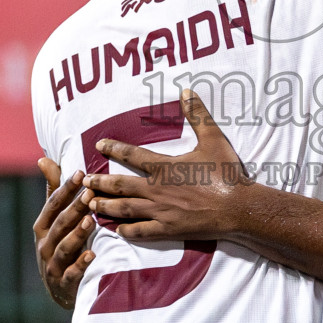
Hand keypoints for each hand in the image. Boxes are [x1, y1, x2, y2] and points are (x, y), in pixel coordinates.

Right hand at [33, 157, 95, 308]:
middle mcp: (44, 244)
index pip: (53, 205)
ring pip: (64, 247)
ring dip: (77, 234)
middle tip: (91, 193)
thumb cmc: (60, 244)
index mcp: (42, 227)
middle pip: (59, 224)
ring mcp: (52, 265)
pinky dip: (81, 264)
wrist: (59, 289)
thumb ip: (53, 191)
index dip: (65, 189)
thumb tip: (43, 159)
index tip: (81, 173)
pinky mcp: (63, 283)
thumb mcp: (54, 220)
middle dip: (74, 208)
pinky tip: (92, 254)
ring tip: (91, 221)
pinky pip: (72, 273)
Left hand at [84, 90, 254, 241]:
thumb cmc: (226, 173)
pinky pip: (142, 231)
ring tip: (90, 205)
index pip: (132, 155)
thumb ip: (198, 115)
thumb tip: (186, 91)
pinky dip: (127, 230)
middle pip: (121, 185)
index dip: (114, 148)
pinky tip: (117, 230)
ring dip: (106, 206)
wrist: (239, 207)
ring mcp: (161, 211)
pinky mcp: (168, 229)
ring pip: (125, 209)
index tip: (99, 145)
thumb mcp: (213, 139)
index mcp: (165, 167)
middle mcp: (157, 189)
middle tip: (83, 182)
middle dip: (100, 183)